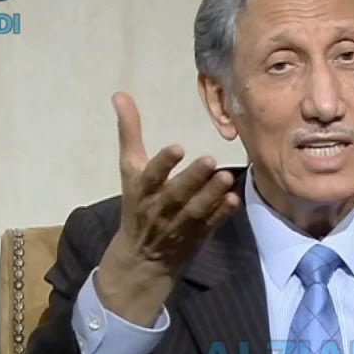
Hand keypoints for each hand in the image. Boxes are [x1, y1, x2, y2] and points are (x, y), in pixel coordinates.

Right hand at [96, 92, 241, 325]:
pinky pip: (210, 226)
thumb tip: (120, 94)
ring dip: (211, 195)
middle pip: (176, 193)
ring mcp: (179, 224)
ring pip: (196, 209)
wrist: (142, 259)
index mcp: (142, 189)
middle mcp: (160, 207)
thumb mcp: (130, 169)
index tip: (178, 147)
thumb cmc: (137, 204)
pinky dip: (221, 215)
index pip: (151, 175)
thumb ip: (129, 132)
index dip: (163, 163)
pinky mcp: (197, 236)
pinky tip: (233, 200)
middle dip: (192, 178)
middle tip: (209, 160)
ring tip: (227, 177)